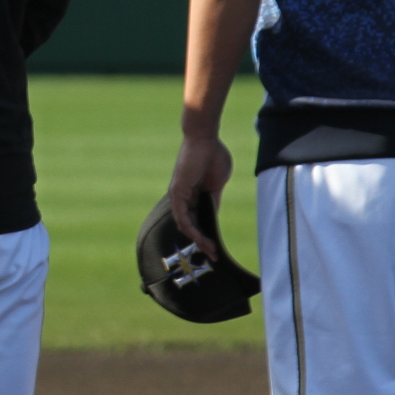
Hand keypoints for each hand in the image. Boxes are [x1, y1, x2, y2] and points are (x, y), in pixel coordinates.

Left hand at [168, 131, 235, 258]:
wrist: (206, 139)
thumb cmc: (213, 155)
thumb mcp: (217, 183)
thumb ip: (214, 199)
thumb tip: (213, 214)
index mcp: (193, 195)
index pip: (198, 220)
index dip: (206, 234)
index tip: (217, 246)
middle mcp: (183, 197)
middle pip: (191, 226)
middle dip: (203, 242)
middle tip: (214, 255)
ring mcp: (179, 196)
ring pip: (186, 224)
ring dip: (198, 239)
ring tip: (210, 249)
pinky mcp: (177, 192)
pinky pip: (182, 215)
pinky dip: (190, 228)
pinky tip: (201, 238)